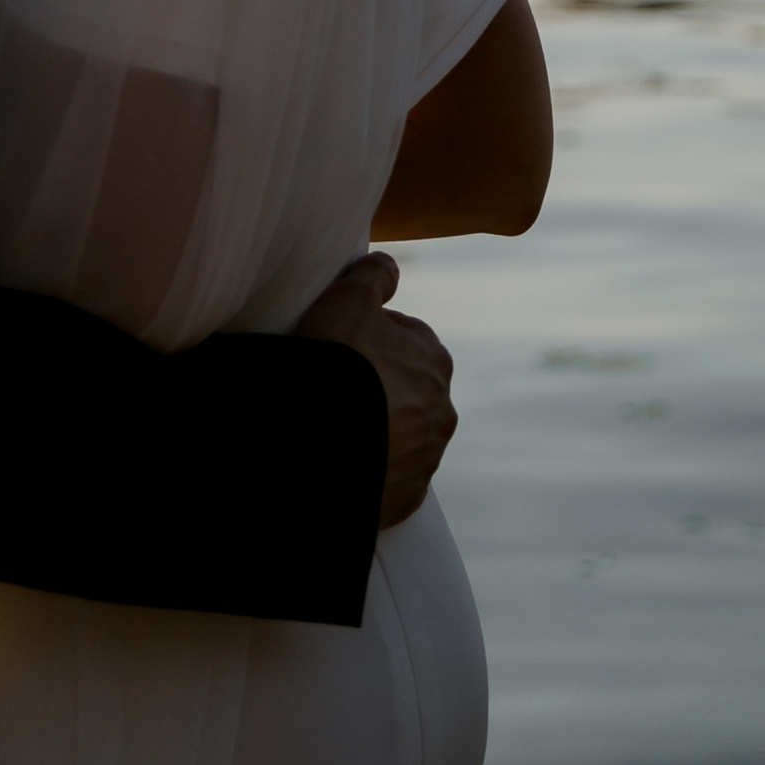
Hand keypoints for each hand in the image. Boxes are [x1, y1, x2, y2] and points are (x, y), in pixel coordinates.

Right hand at [297, 251, 454, 527]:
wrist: (322, 448)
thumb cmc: (338, 367)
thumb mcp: (348, 300)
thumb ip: (373, 276)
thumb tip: (388, 267)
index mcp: (435, 361)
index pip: (407, 337)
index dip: (371, 334)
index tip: (342, 343)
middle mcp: (441, 412)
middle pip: (407, 388)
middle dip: (379, 384)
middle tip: (335, 384)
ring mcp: (426, 458)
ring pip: (402, 434)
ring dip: (376, 427)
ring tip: (334, 423)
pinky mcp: (407, 497)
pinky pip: (390, 477)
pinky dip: (372, 467)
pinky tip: (342, 457)